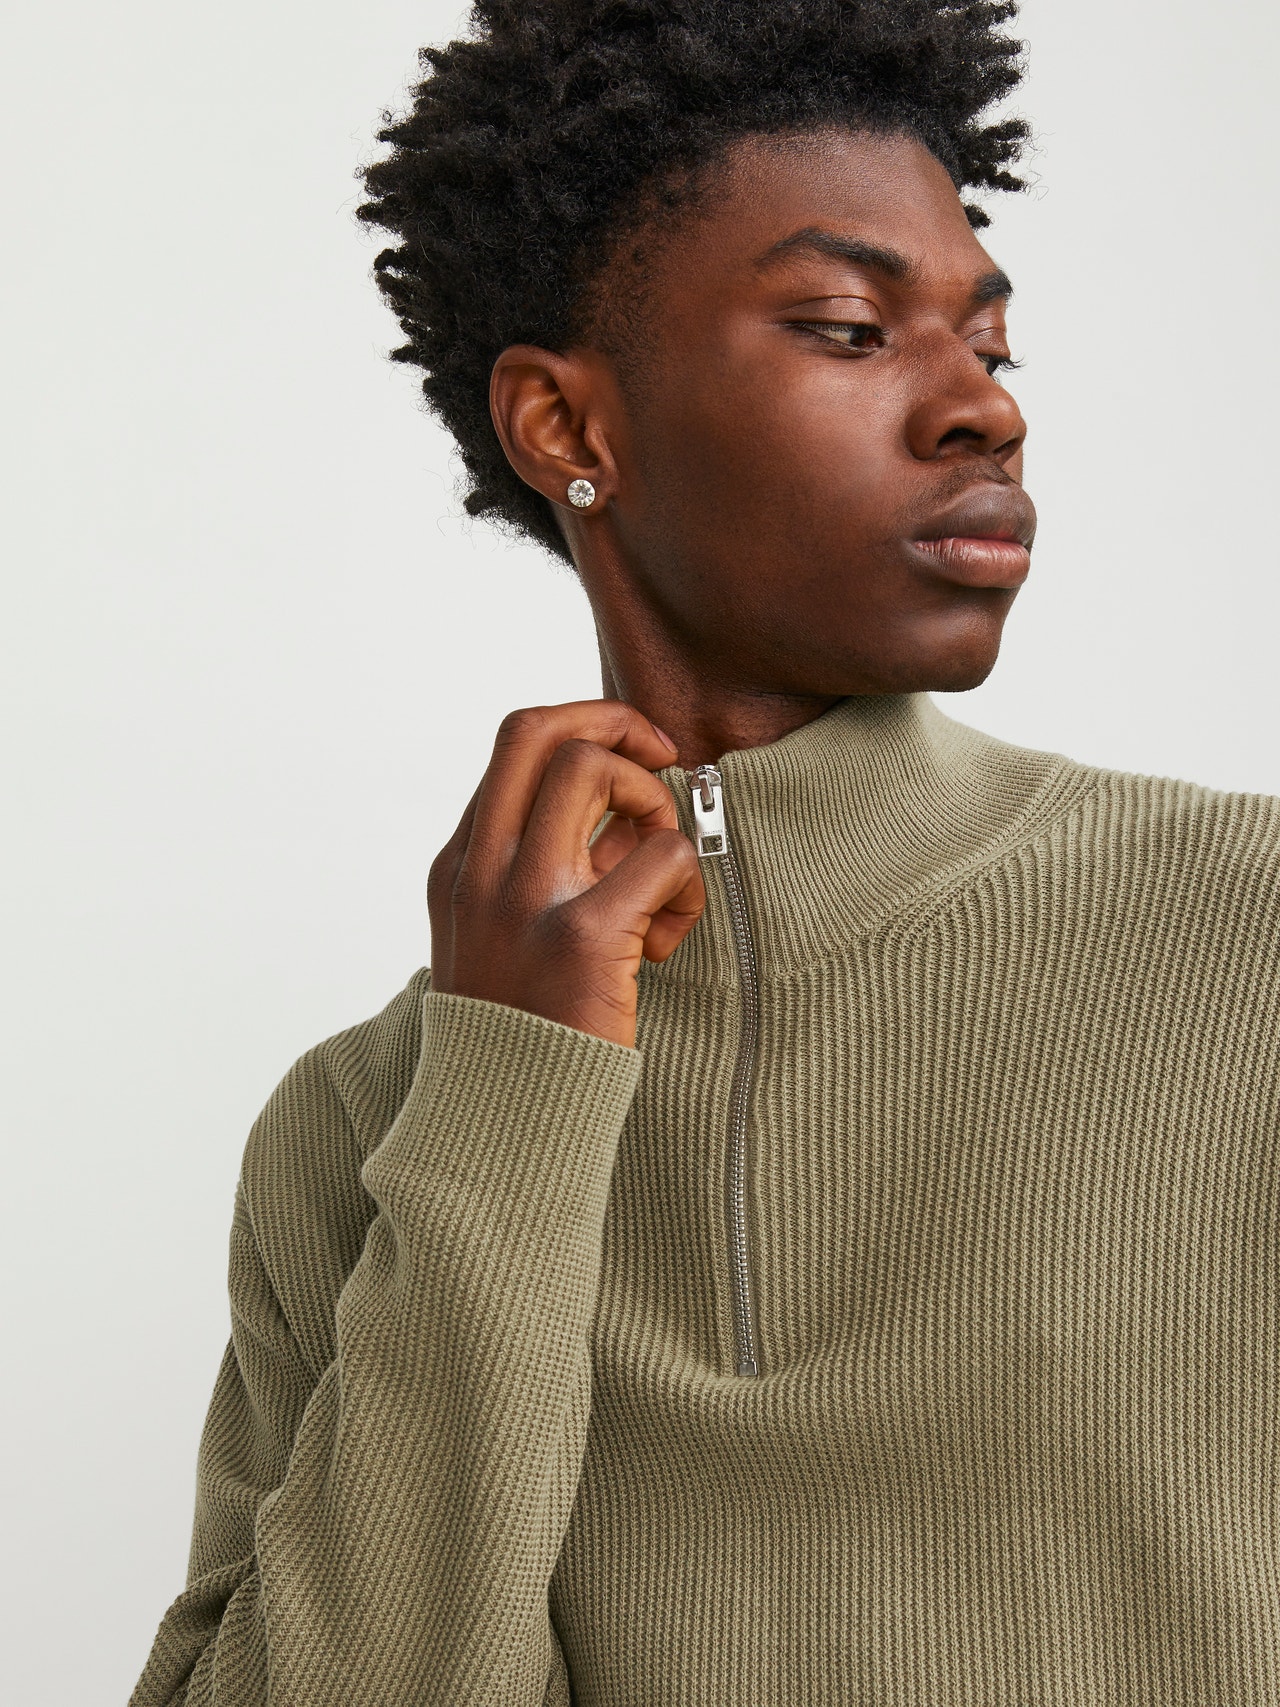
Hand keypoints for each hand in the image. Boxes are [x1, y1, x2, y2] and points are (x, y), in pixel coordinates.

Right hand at [428, 701, 704, 1047]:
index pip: (515, 746)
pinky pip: (664, 855)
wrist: (501, 1124)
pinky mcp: (582, 936)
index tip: (633, 760)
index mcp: (460, 866)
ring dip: (650, 800)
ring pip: (592, 768)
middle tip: (663, 762)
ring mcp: (525, 898)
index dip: (586, 731)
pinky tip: (666, 937)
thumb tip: (626, 816)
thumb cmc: (521, 1031)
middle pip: (541, 730)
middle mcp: (481, 869)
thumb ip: (546, 871)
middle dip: (618, 723)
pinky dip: (687, 883)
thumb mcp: (501, 936)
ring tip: (659, 870)